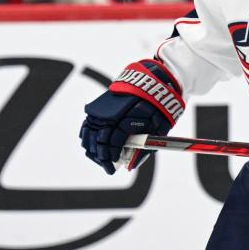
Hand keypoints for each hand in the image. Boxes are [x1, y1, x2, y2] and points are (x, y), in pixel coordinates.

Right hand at [79, 59, 184, 174]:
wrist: (156, 81)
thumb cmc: (160, 107)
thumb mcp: (158, 130)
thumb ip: (143, 148)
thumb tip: (130, 166)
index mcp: (128, 120)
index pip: (112, 144)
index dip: (110, 158)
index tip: (112, 168)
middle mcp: (113, 113)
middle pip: (98, 140)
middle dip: (100, 156)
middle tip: (107, 165)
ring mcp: (105, 107)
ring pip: (89, 131)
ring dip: (92, 147)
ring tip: (98, 157)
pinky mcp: (102, 104)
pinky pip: (88, 122)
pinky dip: (87, 134)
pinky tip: (91, 143)